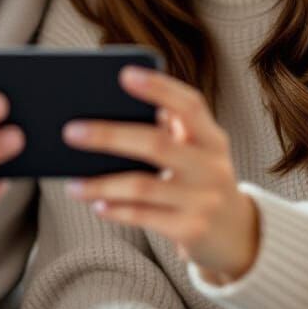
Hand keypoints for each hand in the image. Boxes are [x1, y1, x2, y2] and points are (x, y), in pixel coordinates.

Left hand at [63, 66, 258, 282]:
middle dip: (110, 136)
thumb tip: (103, 113)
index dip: (159, 87)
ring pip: (144, 186)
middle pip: (157, 144)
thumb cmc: (199, 179)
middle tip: (71, 131)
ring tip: (73, 184)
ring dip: (102, 183)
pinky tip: (96, 205)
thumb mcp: (196, 152)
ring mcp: (203, 200)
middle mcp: (212, 166)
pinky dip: (117, 210)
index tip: (124, 74)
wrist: (236, 233)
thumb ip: (166, 131)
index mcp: (212, 138)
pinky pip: (145, 217)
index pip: (190, 105)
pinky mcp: (191, 230)